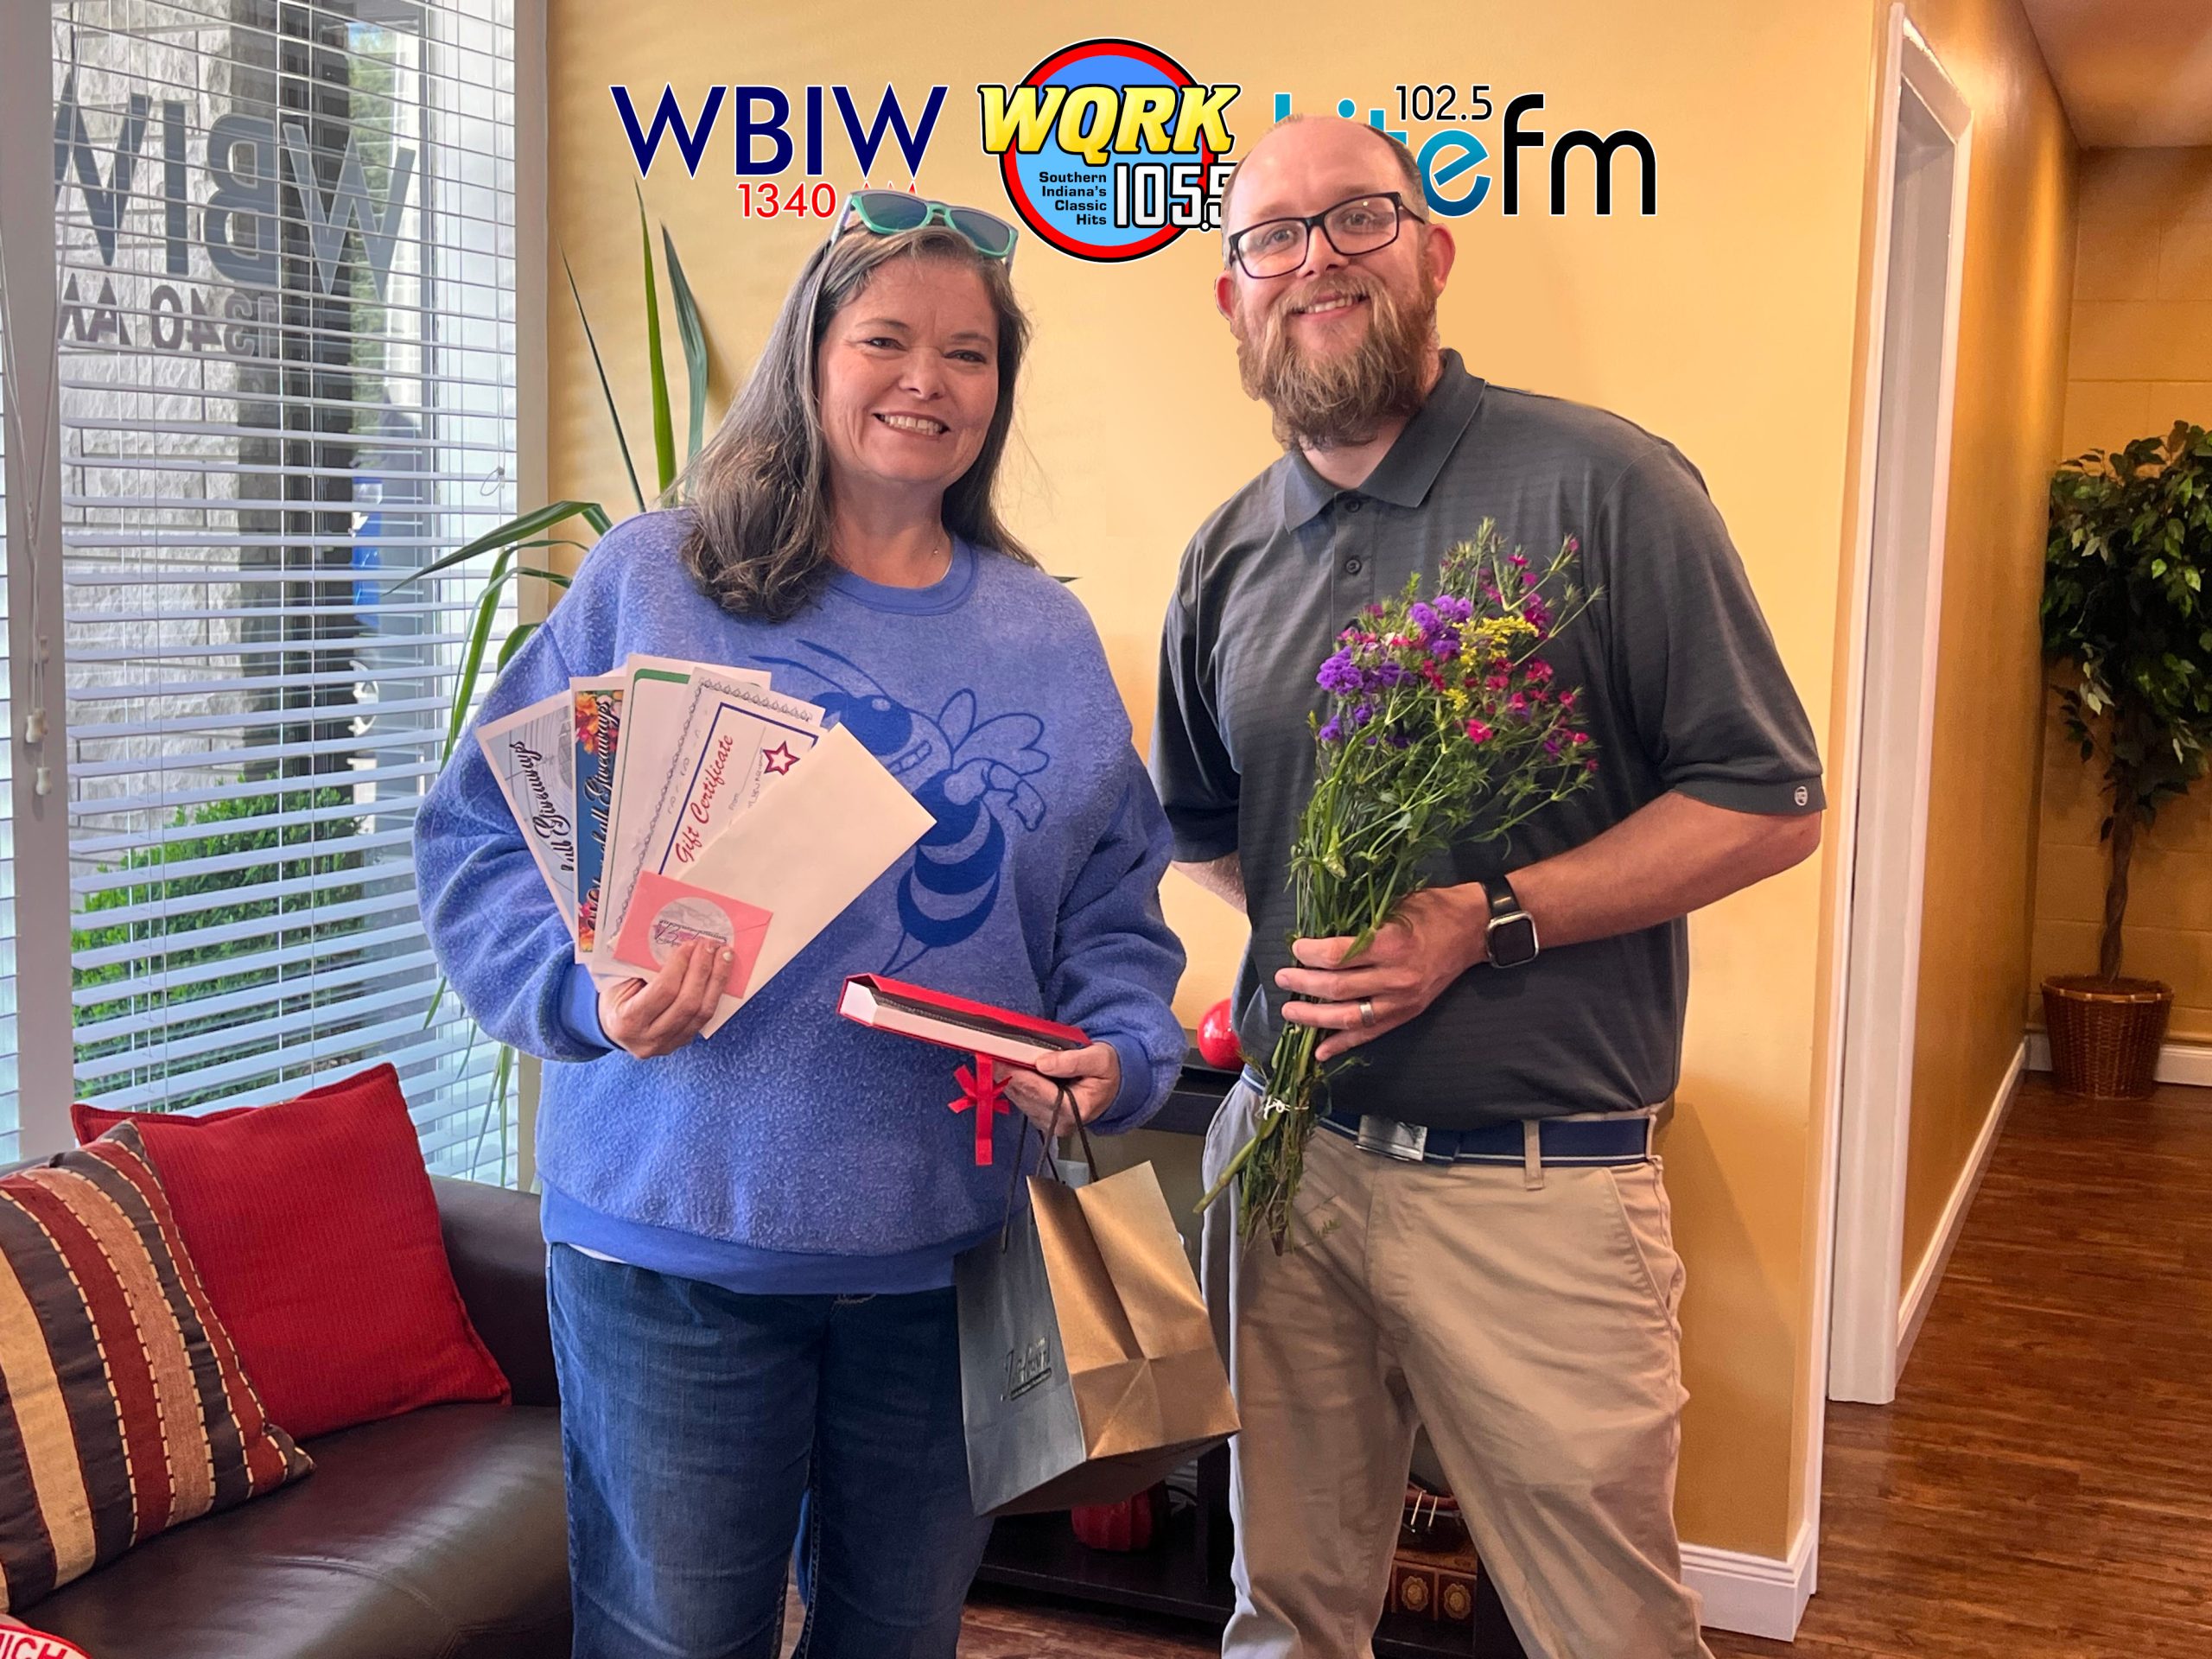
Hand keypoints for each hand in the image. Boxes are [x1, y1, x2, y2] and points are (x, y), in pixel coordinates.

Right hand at [597, 940, 729, 1058]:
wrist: (612, 1028)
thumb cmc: (615, 998)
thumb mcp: (620, 982)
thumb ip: (645, 968)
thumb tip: (680, 947)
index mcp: (628, 1020)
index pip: (664, 991)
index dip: (680, 965)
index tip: (691, 944)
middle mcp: (649, 1039)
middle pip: (687, 1003)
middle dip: (703, 970)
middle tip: (710, 946)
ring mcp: (668, 1045)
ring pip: (702, 1013)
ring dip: (717, 981)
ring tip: (724, 956)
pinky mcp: (682, 1043)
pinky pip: (705, 1018)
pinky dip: (715, 994)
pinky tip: (720, 975)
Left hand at [1002, 1042, 1121, 1135]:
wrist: (1112, 1087)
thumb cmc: (1107, 1071)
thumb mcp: (1099, 1059)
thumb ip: (1072, 1061)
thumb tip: (1043, 1063)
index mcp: (1075, 1109)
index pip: (1040, 1092)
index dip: (1018, 1075)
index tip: (999, 1060)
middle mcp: (1059, 1122)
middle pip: (1025, 1096)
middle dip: (1007, 1075)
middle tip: (989, 1054)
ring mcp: (1049, 1122)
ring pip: (1020, 1100)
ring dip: (1006, 1079)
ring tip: (994, 1059)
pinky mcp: (1042, 1118)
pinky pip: (1022, 1101)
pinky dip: (1013, 1084)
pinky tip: (1006, 1070)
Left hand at [1276, 885, 1489, 1061]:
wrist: (1471, 930)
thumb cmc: (1430, 910)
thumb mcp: (1394, 906)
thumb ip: (1360, 924)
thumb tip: (1319, 936)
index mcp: (1390, 945)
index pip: (1338, 956)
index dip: (1310, 954)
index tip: (1296, 949)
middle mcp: (1395, 978)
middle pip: (1337, 988)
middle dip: (1303, 984)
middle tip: (1283, 978)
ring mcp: (1402, 1001)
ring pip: (1349, 1017)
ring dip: (1314, 1017)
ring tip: (1290, 1011)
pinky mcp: (1407, 1015)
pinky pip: (1370, 1034)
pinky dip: (1343, 1044)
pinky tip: (1320, 1051)